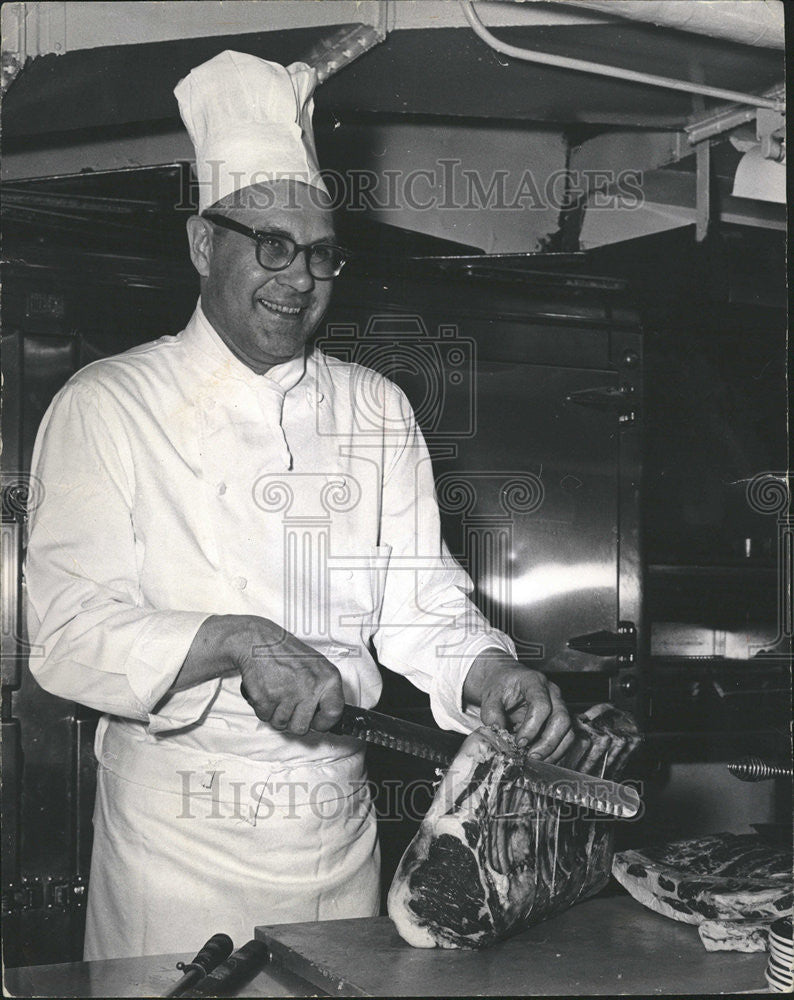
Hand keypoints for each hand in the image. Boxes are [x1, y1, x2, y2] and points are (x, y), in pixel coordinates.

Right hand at [235, 618, 344, 735]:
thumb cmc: (287, 652)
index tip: (317, 722)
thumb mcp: (316, 665)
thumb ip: (324, 690)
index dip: (323, 722)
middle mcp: (310, 686)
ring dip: (276, 714)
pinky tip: (267, 692)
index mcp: (328, 678)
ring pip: (282, 724)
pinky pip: (265, 717)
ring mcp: (288, 694)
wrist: (259, 640)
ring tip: (277, 694)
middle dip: (293, 720)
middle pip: (302, 727)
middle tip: (289, 704)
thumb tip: (325, 715)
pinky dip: (263, 708)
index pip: (334, 713)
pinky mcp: (267, 698)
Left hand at [463, 651, 572, 761]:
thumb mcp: (491, 695)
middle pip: (561, 719)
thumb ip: (492, 713)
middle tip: (532, 756)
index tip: (520, 742)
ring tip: (537, 760)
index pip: (541, 705)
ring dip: (555, 750)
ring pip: (569, 730)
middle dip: (548, 742)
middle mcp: (552, 693)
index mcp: (534, 682)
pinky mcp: (561, 719)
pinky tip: (542, 758)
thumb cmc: (502, 686)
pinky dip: (557, 751)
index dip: (532, 726)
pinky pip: (567, 738)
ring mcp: (560, 705)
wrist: (508, 682)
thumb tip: (498, 732)